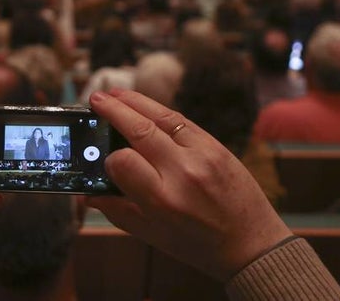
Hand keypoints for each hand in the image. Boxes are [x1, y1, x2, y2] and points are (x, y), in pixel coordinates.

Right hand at [87, 90, 290, 280]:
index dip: (109, 158)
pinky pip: (181, 121)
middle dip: (113, 110)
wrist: (253, 244)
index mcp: (163, 202)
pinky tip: (143, 105)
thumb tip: (87, 194)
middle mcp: (183, 174)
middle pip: (139, 130)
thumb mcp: (153, 236)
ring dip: (134, 101)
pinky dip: (158, 110)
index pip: (122, 162)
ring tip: (114, 94)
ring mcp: (203, 155)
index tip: (105, 160)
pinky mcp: (216, 146)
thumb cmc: (199, 245)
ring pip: (161, 117)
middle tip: (95, 99)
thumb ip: (117, 212)